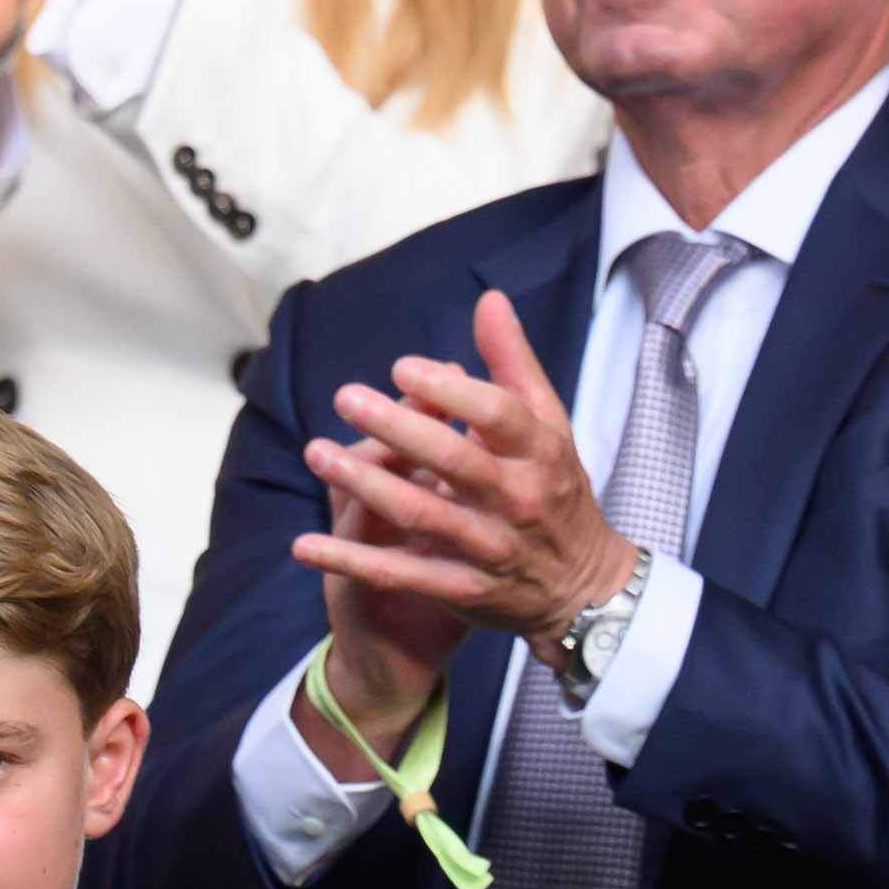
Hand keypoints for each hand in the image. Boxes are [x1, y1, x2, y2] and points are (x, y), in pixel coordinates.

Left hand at [300, 290, 640, 662]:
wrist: (583, 589)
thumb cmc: (556, 490)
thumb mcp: (550, 425)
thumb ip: (514, 363)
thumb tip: (490, 299)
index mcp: (541, 451)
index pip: (499, 414)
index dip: (451, 391)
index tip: (402, 368)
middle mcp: (518, 499)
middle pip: (455, 460)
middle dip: (398, 428)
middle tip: (346, 396)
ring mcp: (489, 547)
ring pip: (420, 512)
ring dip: (364, 484)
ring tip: (316, 452)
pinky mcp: (463, 590)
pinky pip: (400, 574)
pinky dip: (351, 560)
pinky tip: (304, 544)